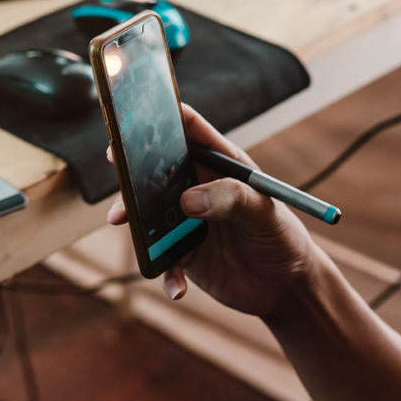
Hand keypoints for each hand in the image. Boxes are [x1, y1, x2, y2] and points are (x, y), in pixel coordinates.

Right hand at [107, 104, 316, 317]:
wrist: (285, 287)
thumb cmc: (282, 237)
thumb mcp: (265, 212)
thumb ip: (233, 199)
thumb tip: (188, 200)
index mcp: (221, 165)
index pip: (190, 131)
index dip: (165, 117)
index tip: (140, 113)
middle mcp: (198, 187)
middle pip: (157, 168)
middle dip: (133, 164)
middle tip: (115, 161)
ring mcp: (186, 220)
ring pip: (148, 211)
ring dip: (131, 214)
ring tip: (120, 218)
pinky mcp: (181, 253)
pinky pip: (161, 259)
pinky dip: (163, 271)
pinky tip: (177, 287)